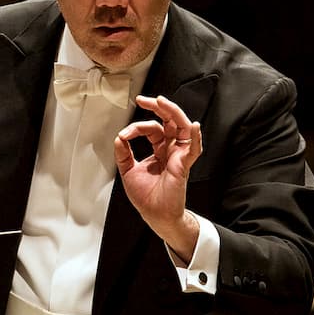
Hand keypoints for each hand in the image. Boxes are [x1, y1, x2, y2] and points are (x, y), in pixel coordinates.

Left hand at [113, 95, 202, 259]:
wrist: (154, 215)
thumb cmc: (147, 196)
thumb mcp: (128, 170)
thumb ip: (123, 153)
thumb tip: (118, 138)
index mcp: (160, 149)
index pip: (152, 128)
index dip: (137, 127)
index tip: (124, 135)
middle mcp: (171, 149)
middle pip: (169, 121)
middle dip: (158, 107)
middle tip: (144, 100)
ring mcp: (179, 155)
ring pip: (182, 127)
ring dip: (173, 113)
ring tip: (162, 102)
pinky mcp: (183, 165)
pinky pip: (193, 148)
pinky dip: (194, 137)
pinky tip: (192, 126)